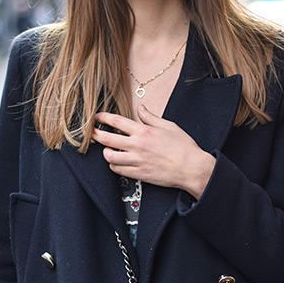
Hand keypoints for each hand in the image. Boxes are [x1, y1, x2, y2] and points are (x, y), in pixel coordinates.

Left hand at [93, 106, 214, 199]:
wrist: (191, 168)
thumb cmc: (184, 147)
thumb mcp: (169, 126)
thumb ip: (151, 117)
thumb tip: (141, 108)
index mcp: (144, 131)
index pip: (117, 121)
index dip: (104, 118)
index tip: (97, 117)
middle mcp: (138, 146)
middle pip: (107, 139)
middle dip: (96, 135)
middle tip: (92, 134)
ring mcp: (137, 161)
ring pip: (110, 157)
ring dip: (106, 153)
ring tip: (108, 150)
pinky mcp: (139, 174)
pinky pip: (118, 170)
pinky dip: (114, 166)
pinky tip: (117, 163)